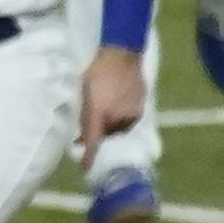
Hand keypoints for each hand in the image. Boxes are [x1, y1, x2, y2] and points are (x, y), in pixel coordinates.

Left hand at [79, 42, 148, 159]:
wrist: (122, 55)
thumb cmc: (96, 73)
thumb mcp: (83, 94)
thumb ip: (84, 117)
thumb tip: (81, 137)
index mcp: (100, 113)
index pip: (93, 141)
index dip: (88, 156)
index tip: (84, 168)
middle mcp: (118, 116)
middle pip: (106, 134)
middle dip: (99, 131)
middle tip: (92, 120)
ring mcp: (132, 111)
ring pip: (119, 127)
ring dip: (111, 123)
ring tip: (106, 107)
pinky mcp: (142, 106)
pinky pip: (129, 119)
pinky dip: (122, 116)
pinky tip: (117, 102)